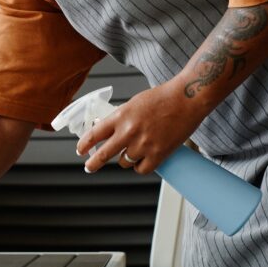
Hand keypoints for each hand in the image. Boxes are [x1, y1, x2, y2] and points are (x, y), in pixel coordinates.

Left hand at [76, 78, 203, 174]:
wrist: (187, 99)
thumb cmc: (163, 98)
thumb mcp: (134, 103)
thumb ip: (121, 118)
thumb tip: (109, 132)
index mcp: (121, 116)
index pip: (94, 134)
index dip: (84, 144)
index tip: (80, 150)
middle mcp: (129, 131)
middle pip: (104, 154)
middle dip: (93, 163)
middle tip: (89, 167)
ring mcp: (143, 144)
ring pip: (124, 162)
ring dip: (126, 159)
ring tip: (136, 149)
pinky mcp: (158, 154)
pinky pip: (141, 169)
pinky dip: (141, 166)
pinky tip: (144, 159)